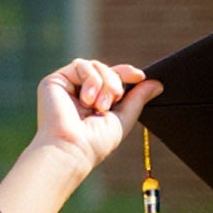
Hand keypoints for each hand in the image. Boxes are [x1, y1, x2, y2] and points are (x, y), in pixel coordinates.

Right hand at [31, 60, 157, 178]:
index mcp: (96, 100)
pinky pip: (81, 65)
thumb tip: (157, 83)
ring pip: (95, 65)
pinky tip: (87, 100)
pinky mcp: (55, 80)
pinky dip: (91, 80)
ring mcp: (68, 85)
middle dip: (116, 82)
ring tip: (100, 106)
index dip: (127, 73)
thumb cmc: (97, 141)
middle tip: (114, 100)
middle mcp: (81, 92)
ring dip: (105, 83)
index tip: (140, 76)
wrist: (73, 147)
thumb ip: (138, 99)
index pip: (113, 78)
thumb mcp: (124, 118)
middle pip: (106, 69)